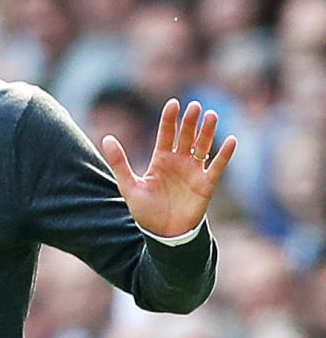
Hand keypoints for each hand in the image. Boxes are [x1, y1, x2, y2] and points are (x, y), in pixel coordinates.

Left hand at [101, 100, 236, 237]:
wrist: (163, 234)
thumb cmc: (145, 210)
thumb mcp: (129, 185)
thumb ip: (119, 162)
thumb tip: (106, 138)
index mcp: (160, 160)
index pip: (166, 134)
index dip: (170, 119)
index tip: (173, 103)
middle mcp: (178, 162)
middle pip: (186, 136)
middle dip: (190, 121)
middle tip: (195, 106)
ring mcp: (193, 172)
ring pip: (203, 146)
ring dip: (207, 132)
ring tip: (211, 115)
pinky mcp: (205, 185)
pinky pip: (217, 167)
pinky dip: (224, 154)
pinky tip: (231, 140)